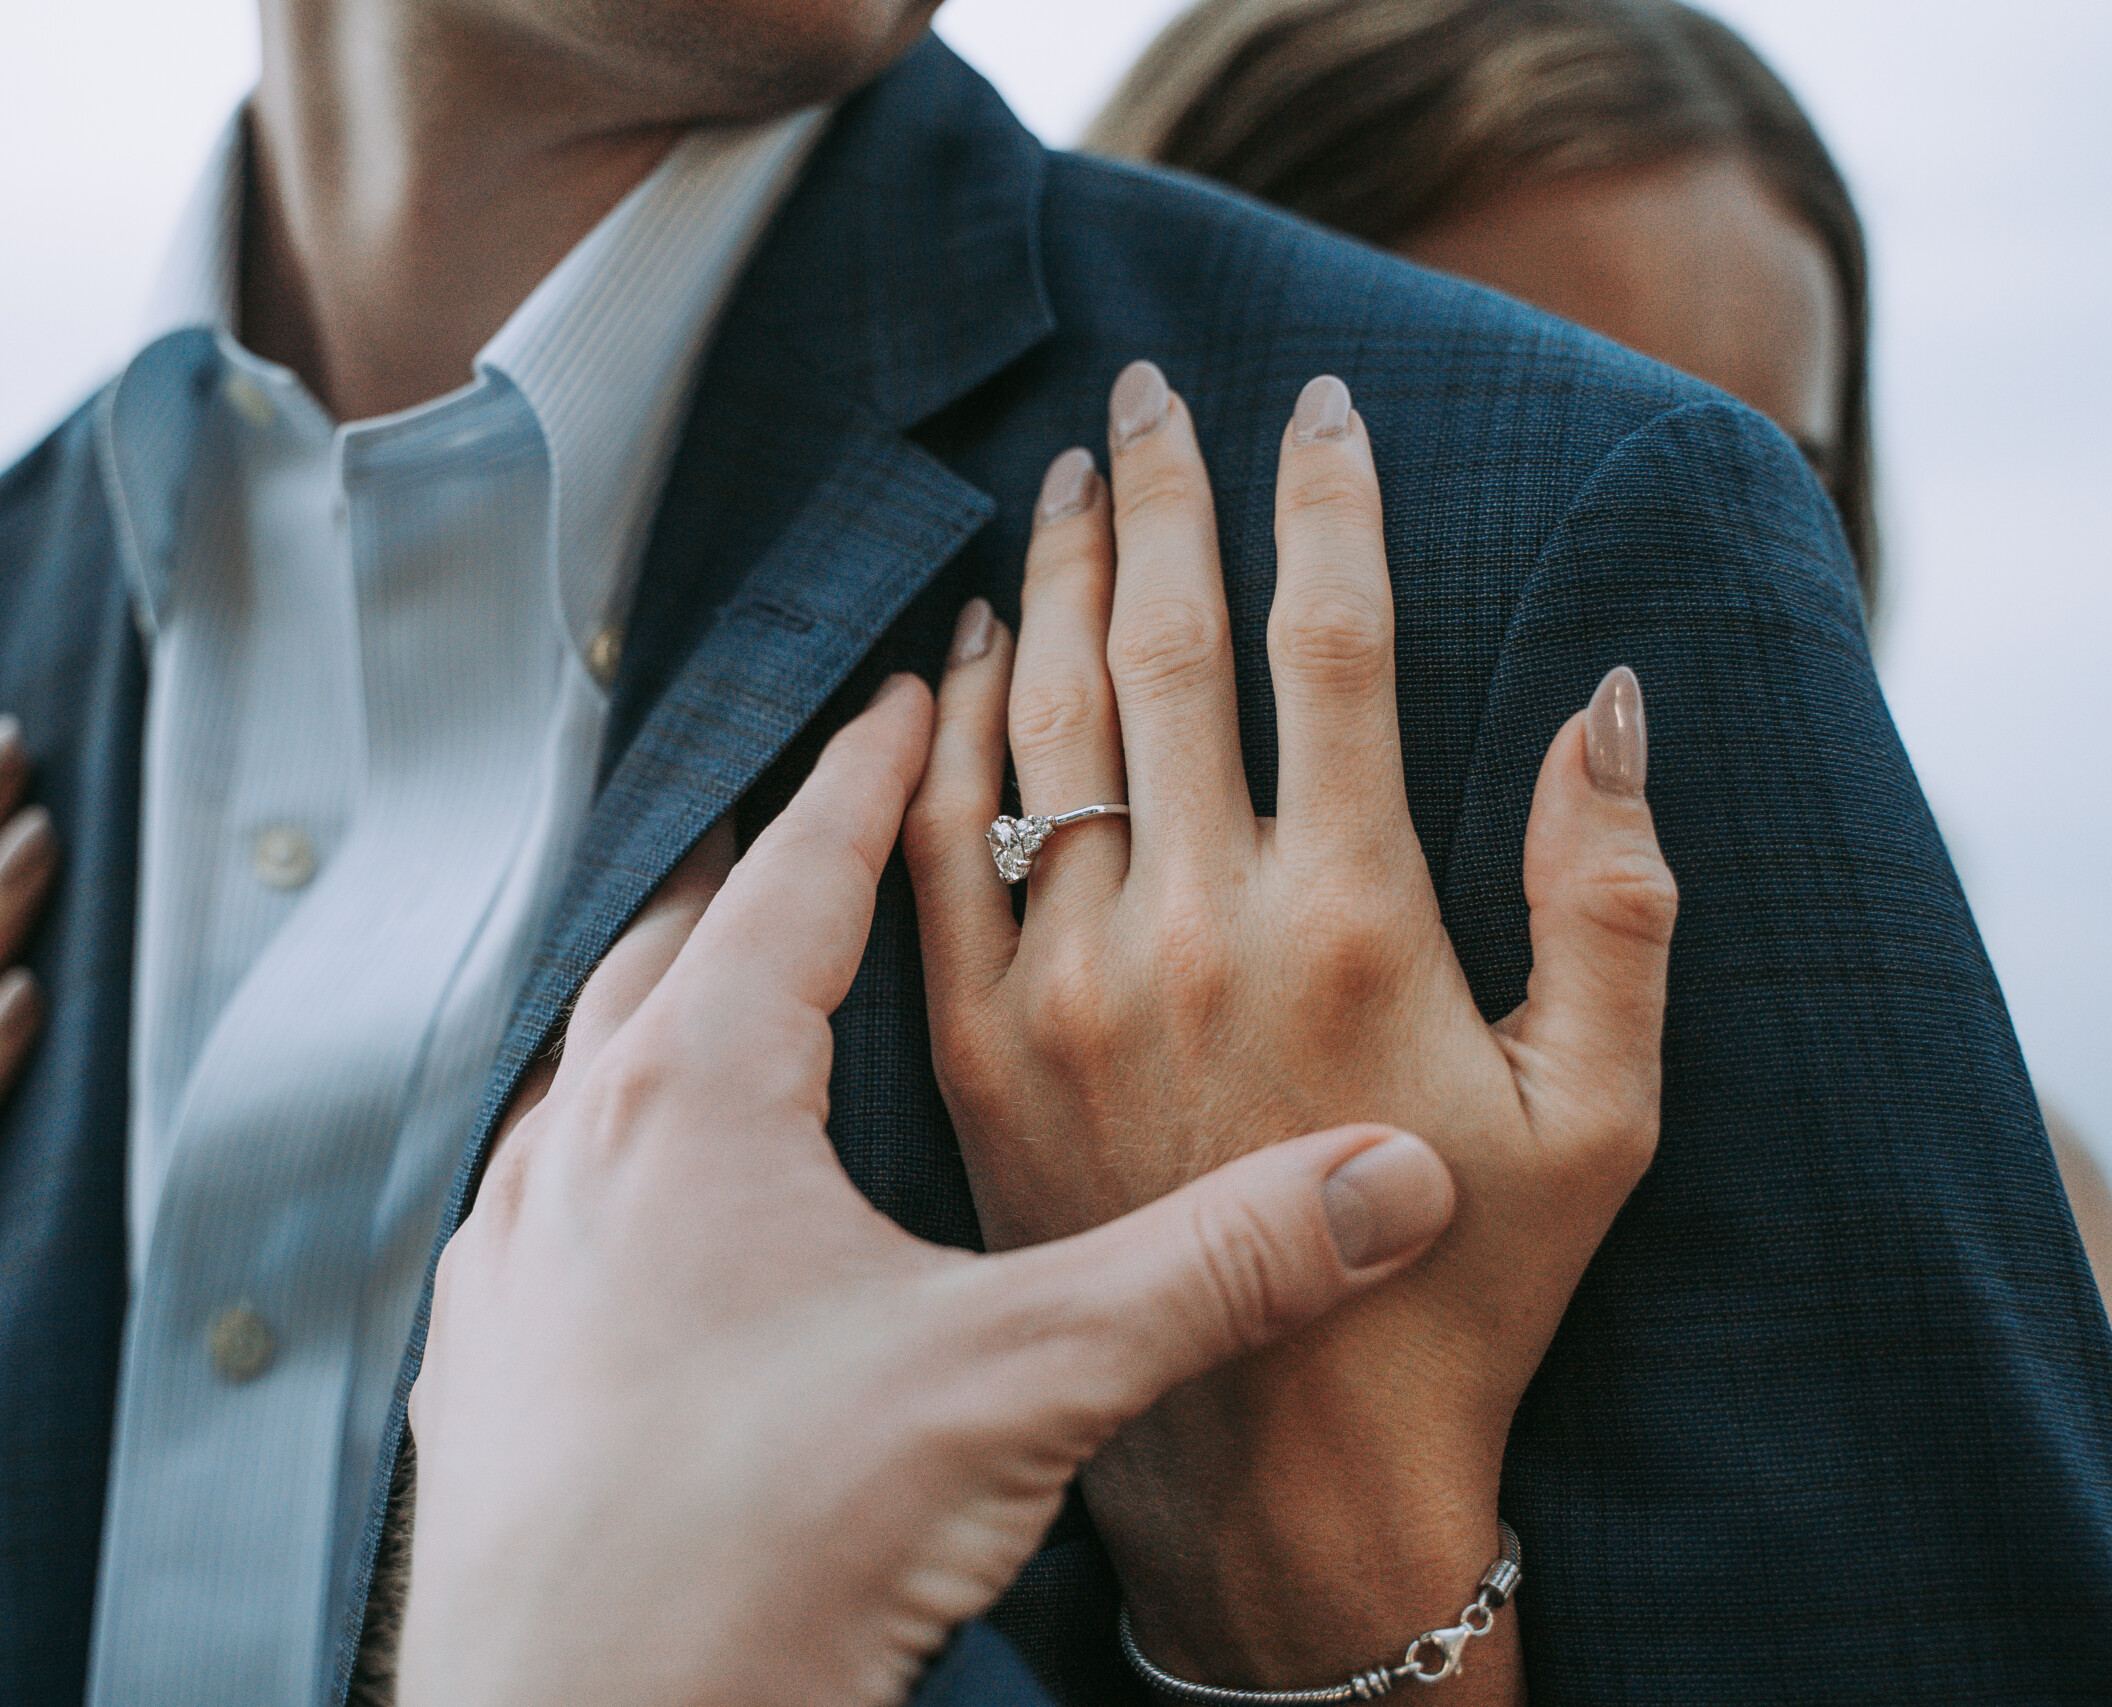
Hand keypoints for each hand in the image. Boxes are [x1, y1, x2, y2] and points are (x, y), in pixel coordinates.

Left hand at [395, 677, 1457, 1706]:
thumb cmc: (773, 1543)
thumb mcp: (1021, 1388)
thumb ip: (1214, 1268)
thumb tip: (1398, 1181)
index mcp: (696, 1094)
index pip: (795, 873)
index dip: (865, 771)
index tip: (909, 686)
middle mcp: (577, 1139)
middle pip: (670, 936)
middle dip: (755, 855)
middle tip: (817, 796)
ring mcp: (511, 1245)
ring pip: (590, 1056)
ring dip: (665, 985)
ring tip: (723, 962)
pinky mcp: (483, 1347)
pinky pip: (543, 1174)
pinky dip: (606, 1123)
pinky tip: (641, 1181)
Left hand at [901, 367, 1675, 1691]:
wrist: (1267, 1484)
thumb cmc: (1445, 1318)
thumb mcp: (1582, 1131)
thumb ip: (1613, 903)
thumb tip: (1605, 716)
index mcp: (1334, 928)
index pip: (1317, 651)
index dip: (1311, 507)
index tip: (1300, 405)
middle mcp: (1174, 936)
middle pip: (1155, 658)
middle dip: (1155, 507)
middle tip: (1143, 399)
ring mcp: (1058, 993)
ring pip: (1031, 733)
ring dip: (1050, 592)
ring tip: (1062, 491)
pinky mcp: (971, 1060)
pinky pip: (930, 856)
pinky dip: (938, 741)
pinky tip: (957, 659)